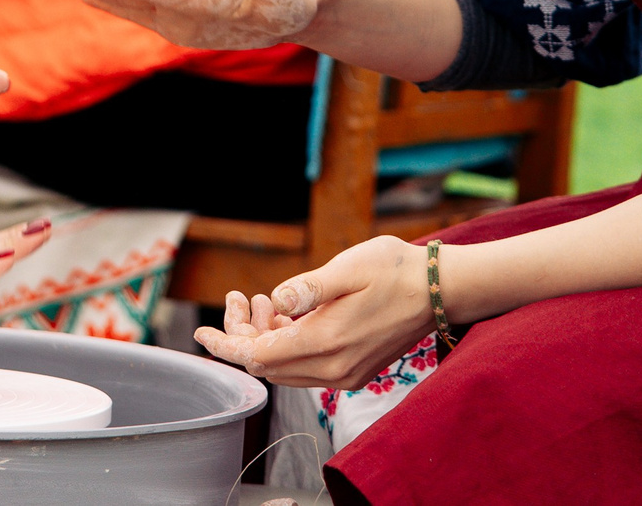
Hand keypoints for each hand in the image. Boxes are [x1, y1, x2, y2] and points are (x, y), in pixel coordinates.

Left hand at [193, 234, 434, 389]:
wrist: (441, 290)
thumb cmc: (395, 271)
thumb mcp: (348, 268)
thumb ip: (307, 288)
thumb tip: (274, 300)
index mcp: (327, 343)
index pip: (259, 356)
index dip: (226, 345)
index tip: (201, 333)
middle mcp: (334, 368)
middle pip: (267, 365)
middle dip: (243, 334)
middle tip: (240, 297)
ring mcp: (345, 373)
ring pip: (285, 367)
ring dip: (265, 338)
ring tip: (262, 299)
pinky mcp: (353, 370)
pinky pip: (305, 366)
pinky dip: (287, 343)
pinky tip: (286, 313)